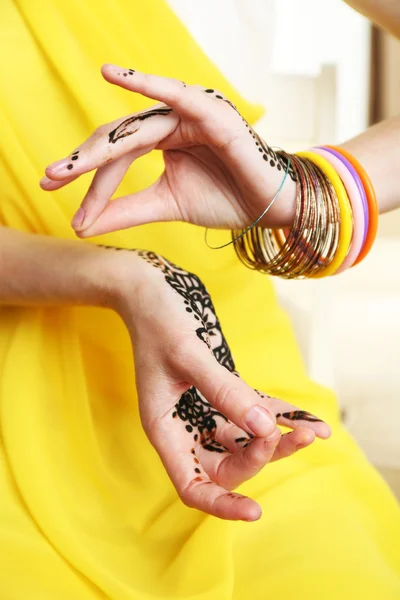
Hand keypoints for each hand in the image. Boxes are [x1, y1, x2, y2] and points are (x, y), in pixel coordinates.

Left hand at [41, 64, 296, 237]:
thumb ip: (125, 210)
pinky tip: (116, 76)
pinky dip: (150, 84)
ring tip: (71, 166)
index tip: (73, 216)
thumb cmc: (225, 200)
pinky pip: (178, 96)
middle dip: (83, 162)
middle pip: (118, 138)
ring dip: (102, 146)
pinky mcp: (211, 114)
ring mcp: (191, 114)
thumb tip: (81, 226)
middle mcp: (172, 123)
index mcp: (162, 140)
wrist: (270, 208)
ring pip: (137, 127)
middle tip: (51, 179)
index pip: (118, 157)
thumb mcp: (165, 206)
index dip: (92, 183)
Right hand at [108, 247, 330, 520]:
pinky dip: (278, 416)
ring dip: (277, 441)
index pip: (191, 484)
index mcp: (166, 428)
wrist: (149, 291)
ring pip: (244, 440)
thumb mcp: (187, 353)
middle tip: (284, 436)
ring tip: (311, 433)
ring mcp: (203, 410)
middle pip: (226, 465)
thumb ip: (223, 390)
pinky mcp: (219, 391)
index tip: (254, 511)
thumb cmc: (157, 320)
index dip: (220, 504)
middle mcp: (185, 426)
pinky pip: (252, 412)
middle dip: (259, 458)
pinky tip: (306, 419)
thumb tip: (262, 425)